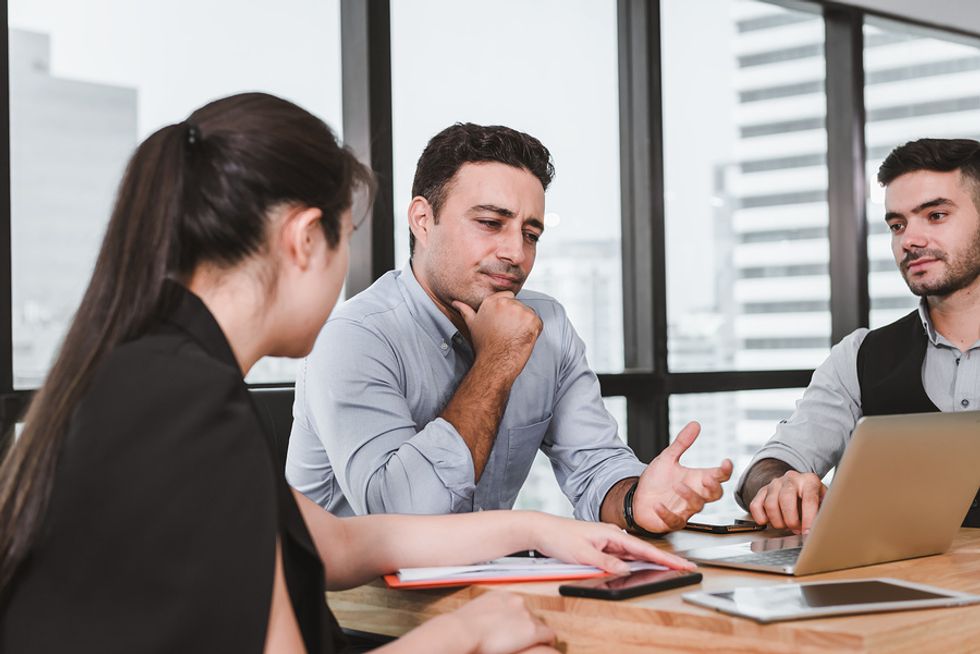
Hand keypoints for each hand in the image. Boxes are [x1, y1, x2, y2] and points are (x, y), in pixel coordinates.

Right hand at [446, 591, 555, 653]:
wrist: (464, 631)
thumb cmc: (462, 627)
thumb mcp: (474, 612)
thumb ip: (484, 613)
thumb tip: (481, 620)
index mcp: (502, 595)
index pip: (518, 606)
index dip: (518, 619)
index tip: (515, 628)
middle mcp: (516, 601)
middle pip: (530, 614)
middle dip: (527, 626)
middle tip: (521, 639)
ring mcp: (525, 615)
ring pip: (539, 624)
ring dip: (536, 634)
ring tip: (532, 645)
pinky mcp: (532, 630)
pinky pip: (548, 635)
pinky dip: (548, 641)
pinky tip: (546, 647)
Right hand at [452, 292, 541, 372]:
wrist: (495, 361)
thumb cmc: (484, 344)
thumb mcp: (472, 324)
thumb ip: (465, 310)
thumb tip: (455, 303)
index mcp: (492, 301)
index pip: (508, 296)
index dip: (507, 310)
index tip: (503, 322)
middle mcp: (507, 303)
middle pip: (519, 305)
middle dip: (516, 317)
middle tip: (508, 332)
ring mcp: (521, 311)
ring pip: (528, 313)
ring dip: (525, 324)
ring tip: (514, 336)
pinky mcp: (532, 320)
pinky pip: (537, 322)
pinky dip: (534, 331)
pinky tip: (522, 339)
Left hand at [528, 513, 695, 573]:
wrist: (542, 529)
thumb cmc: (559, 537)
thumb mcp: (582, 554)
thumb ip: (606, 563)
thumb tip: (626, 571)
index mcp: (612, 534)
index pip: (644, 548)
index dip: (666, 558)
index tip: (683, 563)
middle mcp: (612, 536)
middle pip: (644, 551)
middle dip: (665, 559)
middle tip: (685, 568)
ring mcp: (607, 541)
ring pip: (634, 554)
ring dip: (651, 561)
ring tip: (671, 569)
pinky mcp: (601, 547)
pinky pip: (623, 557)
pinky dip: (635, 562)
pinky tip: (642, 567)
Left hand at [632, 422, 732, 532]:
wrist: (638, 497)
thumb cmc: (657, 480)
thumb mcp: (668, 458)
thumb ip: (682, 443)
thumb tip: (695, 424)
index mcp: (697, 480)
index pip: (719, 477)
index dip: (725, 471)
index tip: (726, 462)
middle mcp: (694, 494)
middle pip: (715, 494)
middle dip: (713, 487)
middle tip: (707, 478)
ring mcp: (684, 509)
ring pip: (697, 506)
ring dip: (689, 496)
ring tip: (678, 486)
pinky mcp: (671, 521)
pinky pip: (674, 520)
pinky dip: (667, 513)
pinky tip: (659, 505)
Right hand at [748, 470, 826, 533]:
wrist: (799, 486)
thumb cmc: (812, 499)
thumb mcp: (824, 503)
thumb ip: (822, 513)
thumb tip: (819, 529)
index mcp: (809, 481)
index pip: (809, 499)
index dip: (808, 518)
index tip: (807, 532)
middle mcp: (791, 478)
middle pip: (786, 499)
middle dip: (790, 520)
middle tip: (796, 530)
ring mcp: (775, 483)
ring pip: (770, 504)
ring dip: (778, 521)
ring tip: (786, 526)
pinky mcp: (762, 490)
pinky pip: (755, 505)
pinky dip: (761, 518)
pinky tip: (770, 522)